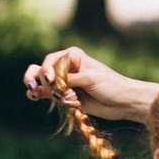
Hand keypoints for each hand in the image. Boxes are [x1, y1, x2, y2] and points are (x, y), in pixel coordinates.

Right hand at [22, 47, 153, 123]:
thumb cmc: (111, 85)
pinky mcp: (64, 95)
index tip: (50, 80)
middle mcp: (65, 67)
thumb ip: (69, 80)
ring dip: (37, 88)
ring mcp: (63, 82)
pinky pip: (45, 93)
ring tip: (35, 94)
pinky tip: (36, 97)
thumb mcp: (90, 79)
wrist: (123, 102)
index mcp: (72, 56)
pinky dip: (39, 95)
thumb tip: (48, 85)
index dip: (46, 70)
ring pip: (40, 81)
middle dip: (38, 79)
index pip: (51, 60)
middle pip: (41, 69)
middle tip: (37, 88)